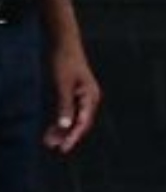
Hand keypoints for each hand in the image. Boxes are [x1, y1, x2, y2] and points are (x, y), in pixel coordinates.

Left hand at [44, 39, 100, 153]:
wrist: (64, 43)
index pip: (83, 122)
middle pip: (80, 123)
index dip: (73, 136)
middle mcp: (90, 99)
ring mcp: (83, 97)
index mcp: (90, 96)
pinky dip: (61, 121)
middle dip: (66, 136)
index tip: (63, 148)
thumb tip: (65, 125)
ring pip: (74, 119)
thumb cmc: (64, 61)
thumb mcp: (62, 84)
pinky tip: (52, 129)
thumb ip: (64, 105)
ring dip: (62, 130)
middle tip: (52, 147)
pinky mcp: (75, 95)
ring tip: (49, 141)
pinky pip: (69, 112)